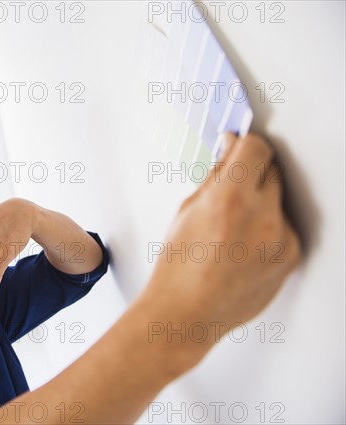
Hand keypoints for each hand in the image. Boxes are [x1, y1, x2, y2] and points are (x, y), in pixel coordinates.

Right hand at [145, 132, 300, 347]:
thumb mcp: (187, 211)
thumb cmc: (177, 269)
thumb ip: (215, 177)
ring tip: (231, 230)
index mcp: (230, 198)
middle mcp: (263, 216)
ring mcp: (282, 238)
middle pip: (271, 170)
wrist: (187, 313)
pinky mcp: (291, 256)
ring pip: (278, 200)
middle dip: (252, 174)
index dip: (244, 145)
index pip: (256, 148)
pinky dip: (267, 229)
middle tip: (230, 192)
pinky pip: (284, 227)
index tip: (238, 147)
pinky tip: (242, 247)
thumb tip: (230, 151)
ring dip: (260, 203)